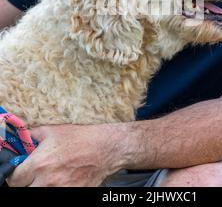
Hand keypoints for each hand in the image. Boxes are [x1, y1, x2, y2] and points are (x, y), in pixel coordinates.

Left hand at [6, 123, 124, 186]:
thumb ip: (33, 136)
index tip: (21, 172)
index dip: (16, 175)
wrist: (104, 148)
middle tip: (35, 175)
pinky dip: (57, 188)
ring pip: (39, 193)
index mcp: (39, 163)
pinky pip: (57, 195)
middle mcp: (47, 180)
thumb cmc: (80, 137)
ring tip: (51, 177)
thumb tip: (22, 140)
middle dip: (28, 182)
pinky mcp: (72, 194)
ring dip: (41, 186)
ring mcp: (60, 190)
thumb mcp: (53, 130)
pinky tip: (63, 179)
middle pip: (25, 191)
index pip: (14, 180)